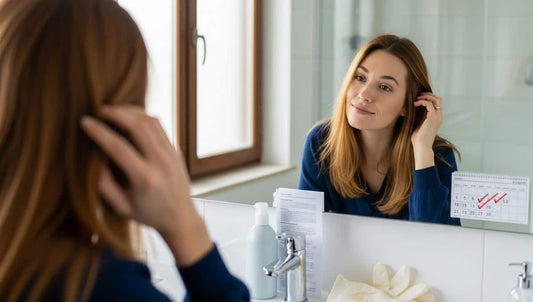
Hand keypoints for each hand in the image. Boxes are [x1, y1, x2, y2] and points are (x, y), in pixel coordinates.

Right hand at [80, 105, 211, 265]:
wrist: (181, 217)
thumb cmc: (148, 214)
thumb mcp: (121, 207)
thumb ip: (104, 186)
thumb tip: (93, 160)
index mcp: (145, 179)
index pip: (118, 148)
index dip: (99, 132)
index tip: (85, 121)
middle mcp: (161, 163)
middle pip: (138, 126)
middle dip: (116, 113)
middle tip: (99, 110)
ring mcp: (172, 154)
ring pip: (151, 121)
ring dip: (130, 111)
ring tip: (112, 111)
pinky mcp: (176, 149)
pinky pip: (159, 126)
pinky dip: (143, 117)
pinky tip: (129, 117)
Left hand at [411, 92, 442, 168]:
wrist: (421, 146)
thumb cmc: (419, 139)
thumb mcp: (420, 125)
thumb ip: (420, 117)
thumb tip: (413, 110)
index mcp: (437, 119)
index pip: (438, 103)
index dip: (430, 98)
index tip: (420, 98)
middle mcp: (439, 117)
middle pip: (439, 99)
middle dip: (429, 95)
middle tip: (419, 95)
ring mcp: (437, 117)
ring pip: (436, 100)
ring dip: (425, 97)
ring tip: (416, 99)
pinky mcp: (432, 118)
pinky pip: (429, 104)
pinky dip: (422, 102)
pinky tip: (415, 104)